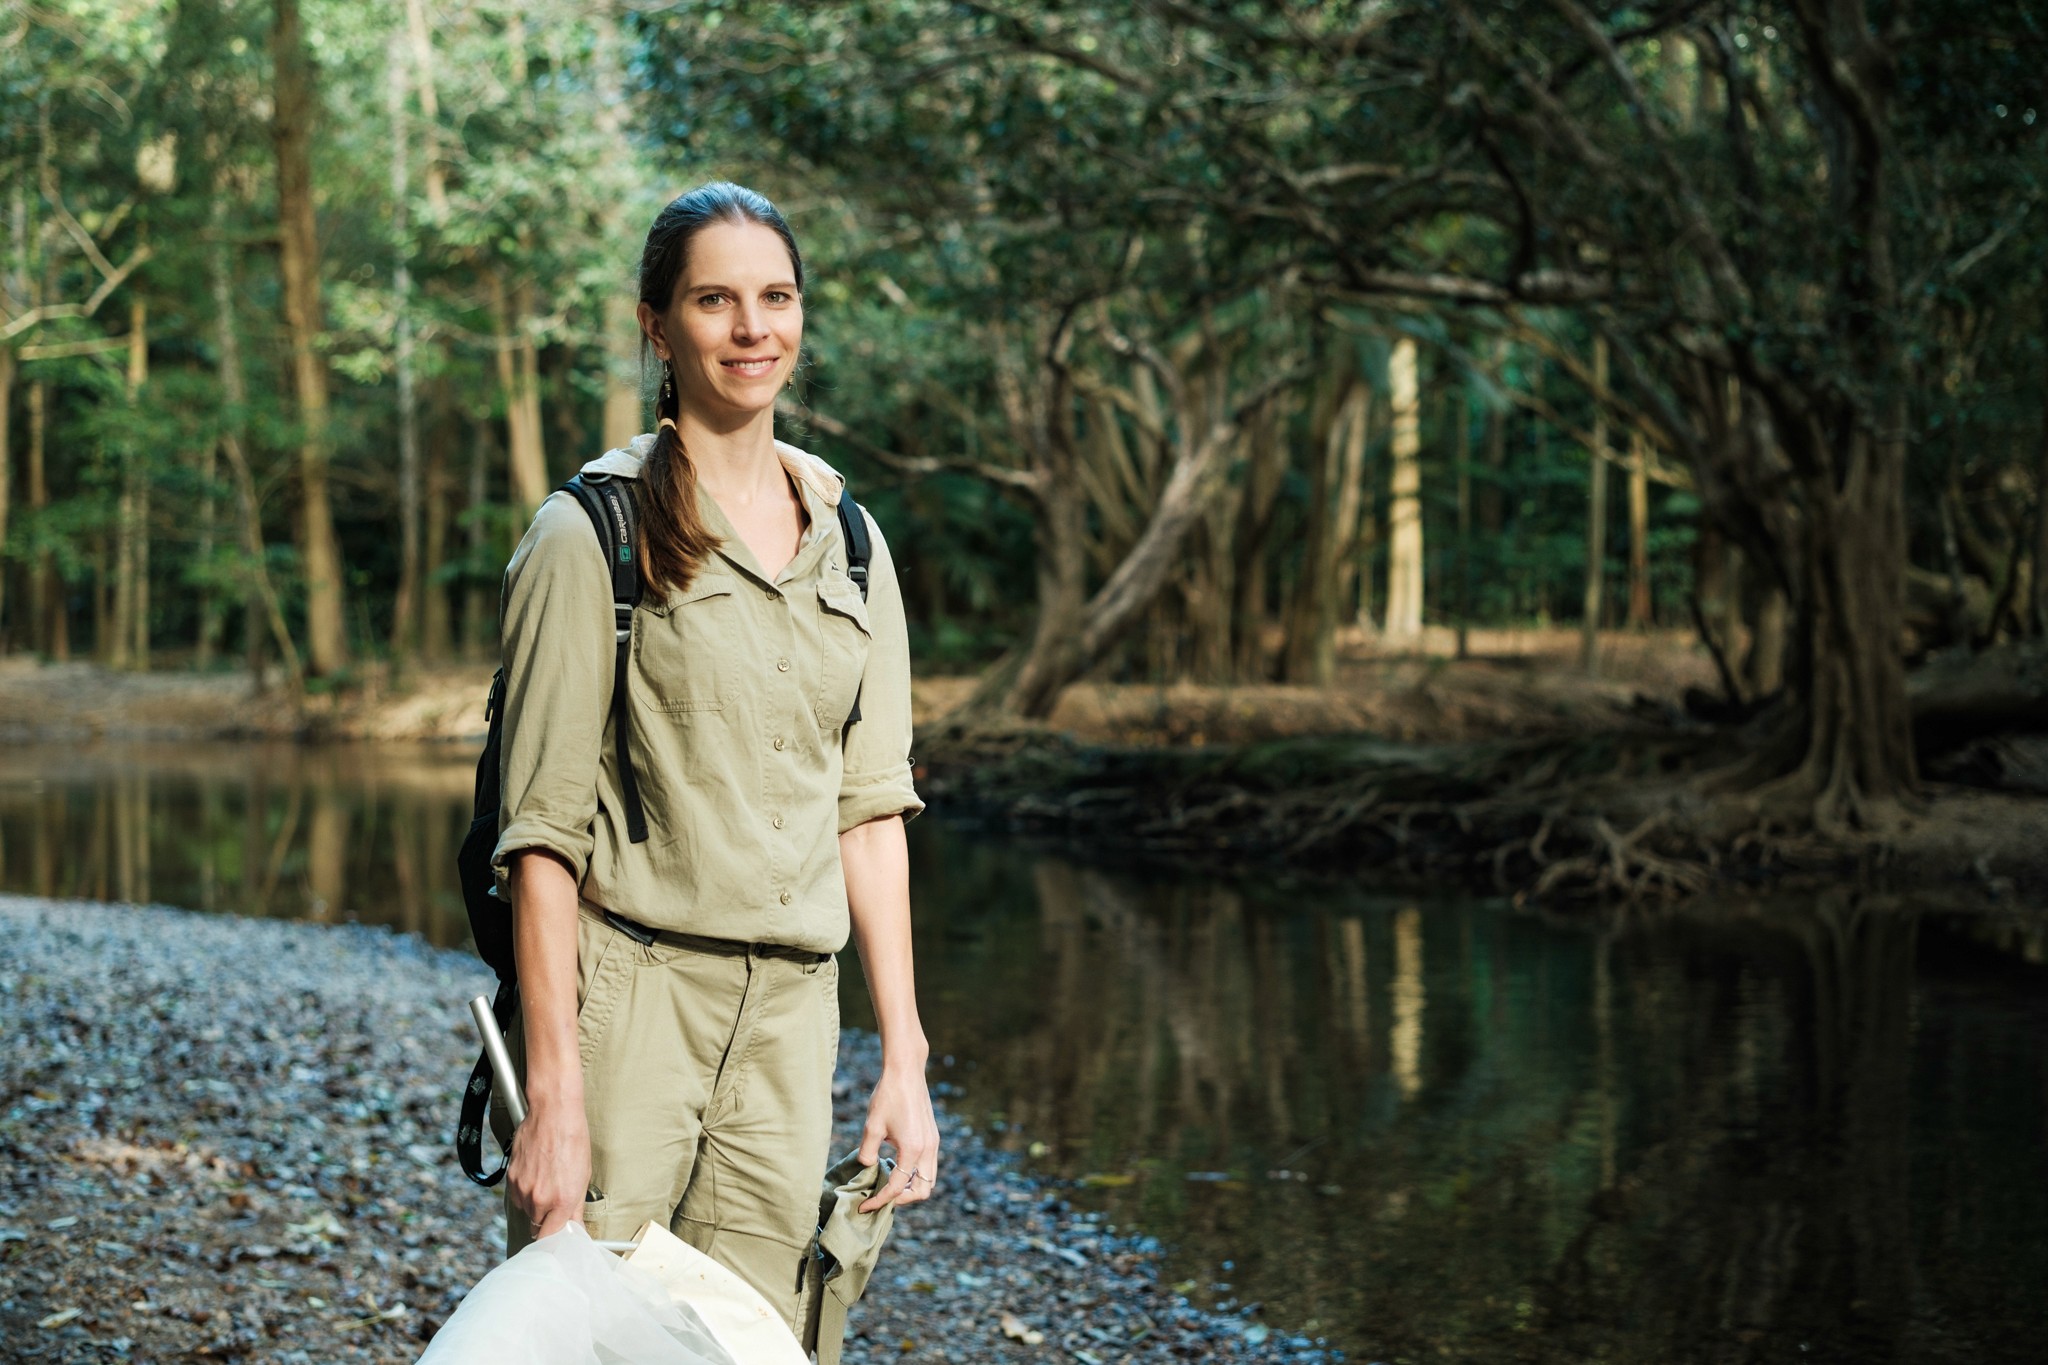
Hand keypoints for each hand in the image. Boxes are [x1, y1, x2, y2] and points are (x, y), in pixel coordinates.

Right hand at [506, 1096, 590, 1239]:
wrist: (553, 1113)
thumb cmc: (573, 1140)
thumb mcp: (583, 1176)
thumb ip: (575, 1208)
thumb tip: (574, 1230)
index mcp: (562, 1200)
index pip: (551, 1240)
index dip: (554, 1243)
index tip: (559, 1242)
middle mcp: (540, 1198)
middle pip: (539, 1226)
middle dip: (548, 1220)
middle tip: (557, 1202)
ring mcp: (523, 1189)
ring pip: (528, 1210)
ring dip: (536, 1204)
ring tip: (548, 1181)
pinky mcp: (511, 1178)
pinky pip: (517, 1196)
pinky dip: (525, 1191)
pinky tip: (536, 1174)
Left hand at [857, 1063, 939, 1211]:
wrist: (906, 1071)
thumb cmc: (888, 1095)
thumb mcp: (872, 1126)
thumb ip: (867, 1153)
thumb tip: (866, 1168)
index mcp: (913, 1149)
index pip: (896, 1187)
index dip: (879, 1200)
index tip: (864, 1206)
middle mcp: (928, 1149)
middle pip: (922, 1191)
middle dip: (902, 1199)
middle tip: (881, 1196)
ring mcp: (933, 1143)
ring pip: (929, 1179)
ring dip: (910, 1187)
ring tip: (888, 1182)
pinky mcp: (933, 1136)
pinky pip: (928, 1166)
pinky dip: (915, 1173)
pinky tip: (896, 1164)